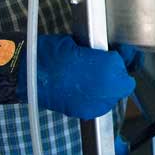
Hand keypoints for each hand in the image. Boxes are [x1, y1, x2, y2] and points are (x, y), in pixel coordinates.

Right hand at [0, 32, 136, 121]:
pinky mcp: (85, 112)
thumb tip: (115, 53)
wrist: (28, 72)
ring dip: (107, 87)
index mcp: (108, 68)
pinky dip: (95, 97)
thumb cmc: (53, 52)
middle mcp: (107, 88)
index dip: (121, 58)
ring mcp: (96, 103)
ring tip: (91, 77)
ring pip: (113, 95)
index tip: (115, 52)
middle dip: (115, 74)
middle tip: (101, 64)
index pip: (127, 63)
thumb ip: (103, 51)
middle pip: (123, 83)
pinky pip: (99, 104)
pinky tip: (84, 88)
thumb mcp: (82, 43)